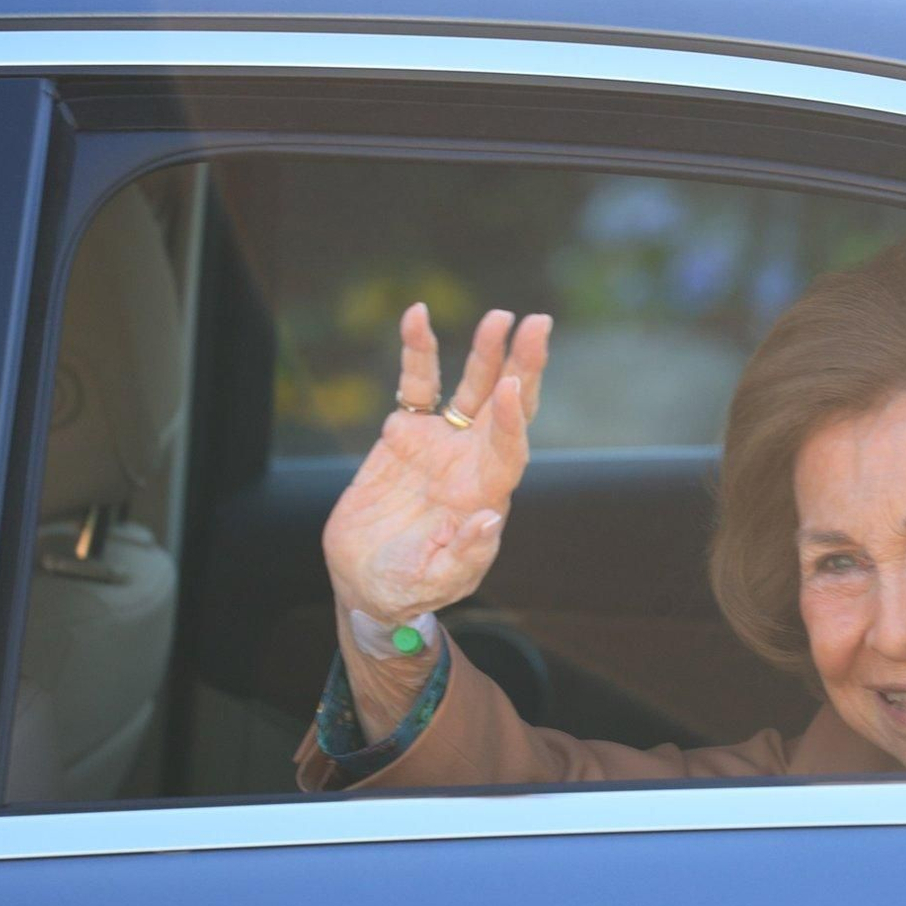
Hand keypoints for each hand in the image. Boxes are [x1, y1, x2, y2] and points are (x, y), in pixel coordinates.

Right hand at [323, 304, 550, 624]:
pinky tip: (416, 315)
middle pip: (505, 406)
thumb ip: (465, 555)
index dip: (511, 419)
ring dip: (486, 352)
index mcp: (485, 495)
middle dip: (524, 366)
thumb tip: (491, 518)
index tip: (512, 386)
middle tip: (538, 325)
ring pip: (470, 388)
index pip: (509, 449)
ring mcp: (440, 444)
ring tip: (500, 317)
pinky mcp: (405, 434)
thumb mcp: (437, 582)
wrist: (367, 584)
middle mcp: (471, 462)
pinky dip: (418, 351)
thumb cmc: (409, 589)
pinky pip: (416, 385)